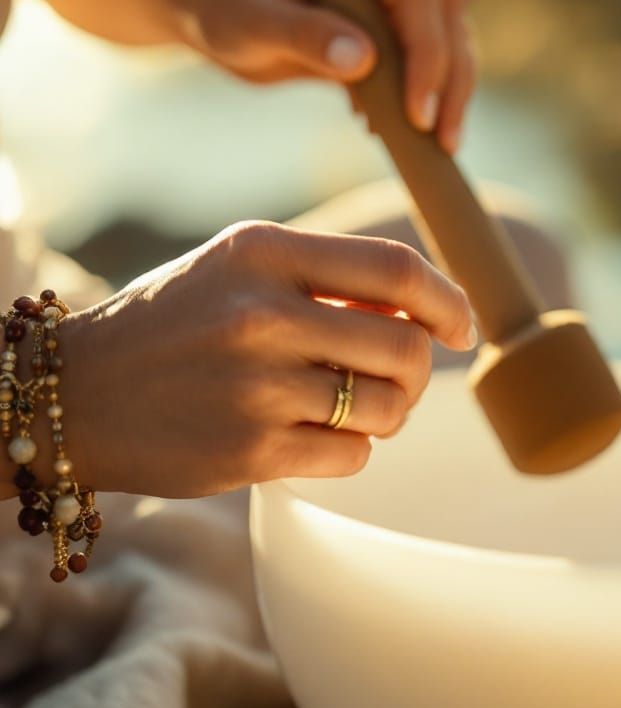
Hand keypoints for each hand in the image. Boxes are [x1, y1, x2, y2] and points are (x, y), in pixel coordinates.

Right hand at [50, 221, 475, 497]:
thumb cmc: (174, 324)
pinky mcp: (250, 452)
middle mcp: (261, 314)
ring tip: (350, 405)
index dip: (448, 300)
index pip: (395, 269)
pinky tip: (312, 435)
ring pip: (389, 408)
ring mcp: (256, 387)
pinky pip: (354, 455)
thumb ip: (325, 277)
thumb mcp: (237, 270)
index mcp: (262, 251)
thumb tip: (426, 308)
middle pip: (407, 347)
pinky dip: (350, 449)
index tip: (462, 328)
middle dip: (420, 370)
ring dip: (388, 413)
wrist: (72, 394)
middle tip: (397, 377)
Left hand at [190, 0, 474, 153]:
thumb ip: (303, 35)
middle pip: (447, 13)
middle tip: (443, 140)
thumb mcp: (248, 20)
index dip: (426, 56)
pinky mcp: (393, 13)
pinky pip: (431, 51)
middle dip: (452, 79)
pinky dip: (427, 91)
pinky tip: (400, 128)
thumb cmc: (220, 0)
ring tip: (439, 143)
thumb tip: (363, 61)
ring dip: (452, 89)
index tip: (418, 115)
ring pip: (451, 33)